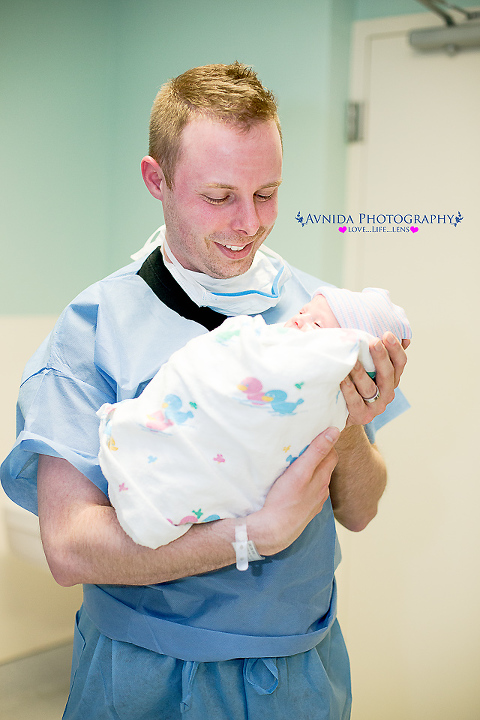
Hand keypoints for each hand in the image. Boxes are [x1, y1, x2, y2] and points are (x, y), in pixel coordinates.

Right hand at [254, 427, 339, 553]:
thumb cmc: (284, 499)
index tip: (316, 434)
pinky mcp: (305, 512)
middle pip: (326, 468)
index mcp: (322, 478)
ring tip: (300, 463)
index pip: (332, 455)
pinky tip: (296, 486)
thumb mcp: (300, 471)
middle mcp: (322, 491)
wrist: (273, 531)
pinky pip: (310, 495)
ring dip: (312, 472)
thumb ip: (316, 451)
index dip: (327, 443)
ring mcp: (314, 503)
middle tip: (306, 445)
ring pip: (318, 482)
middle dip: (320, 456)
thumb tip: (335, 431)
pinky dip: (306, 486)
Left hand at [341, 331, 407, 426]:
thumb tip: (387, 331)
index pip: (400, 362)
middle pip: (388, 374)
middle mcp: (387, 392)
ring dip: (361, 373)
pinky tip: (343, 379)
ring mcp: (375, 406)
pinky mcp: (361, 415)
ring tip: (353, 361)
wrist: (339, 410)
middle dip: (381, 357)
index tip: (387, 334)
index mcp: (391, 378)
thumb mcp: (364, 364)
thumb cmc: (352, 381)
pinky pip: (355, 401)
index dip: (396, 348)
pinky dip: (349, 390)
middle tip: (374, 342)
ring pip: (370, 388)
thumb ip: (373, 350)